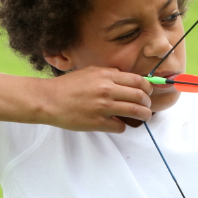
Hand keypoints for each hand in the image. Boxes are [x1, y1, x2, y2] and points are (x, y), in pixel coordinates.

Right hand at [36, 67, 154, 132]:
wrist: (48, 100)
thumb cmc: (68, 86)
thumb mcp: (90, 71)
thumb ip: (109, 74)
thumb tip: (127, 78)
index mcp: (106, 76)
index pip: (138, 81)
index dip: (148, 88)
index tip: (148, 93)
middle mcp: (107, 90)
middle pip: (140, 96)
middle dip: (148, 103)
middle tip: (147, 107)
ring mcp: (103, 107)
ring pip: (135, 111)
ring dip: (144, 115)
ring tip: (143, 117)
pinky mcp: (97, 123)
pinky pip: (120, 126)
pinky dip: (123, 126)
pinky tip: (118, 124)